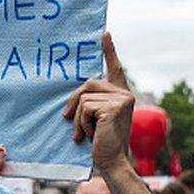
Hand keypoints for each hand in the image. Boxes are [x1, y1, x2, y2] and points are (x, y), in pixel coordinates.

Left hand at [62, 32, 133, 171]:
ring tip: (86, 133)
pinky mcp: (114, 107)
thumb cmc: (101, 141)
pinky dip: (82, 123)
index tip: (104, 33)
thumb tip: (75, 95)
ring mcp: (121, 99)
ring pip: (84, 97)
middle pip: (88, 83)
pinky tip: (91, 134)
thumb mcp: (95, 117)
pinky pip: (85, 108)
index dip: (109, 50)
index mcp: (120, 94)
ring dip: (79, 118)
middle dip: (74, 102)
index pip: (115, 68)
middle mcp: (124, 93)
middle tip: (69, 119)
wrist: (111, 161)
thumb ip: (91, 102)